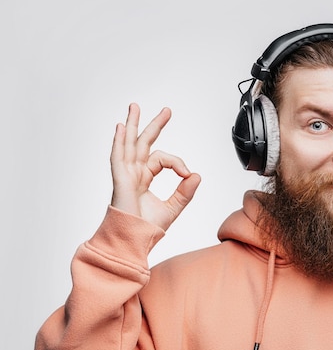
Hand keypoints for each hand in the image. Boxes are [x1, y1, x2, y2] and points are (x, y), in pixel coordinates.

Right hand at [110, 103, 200, 230]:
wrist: (134, 242)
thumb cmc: (146, 229)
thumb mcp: (174, 208)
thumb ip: (185, 192)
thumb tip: (197, 175)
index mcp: (144, 178)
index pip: (162, 159)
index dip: (177, 163)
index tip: (188, 173)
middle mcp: (133, 174)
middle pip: (143, 143)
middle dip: (154, 125)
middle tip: (166, 110)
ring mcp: (125, 175)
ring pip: (130, 144)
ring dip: (133, 124)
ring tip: (135, 106)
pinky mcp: (120, 180)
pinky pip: (118, 157)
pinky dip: (120, 141)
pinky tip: (122, 127)